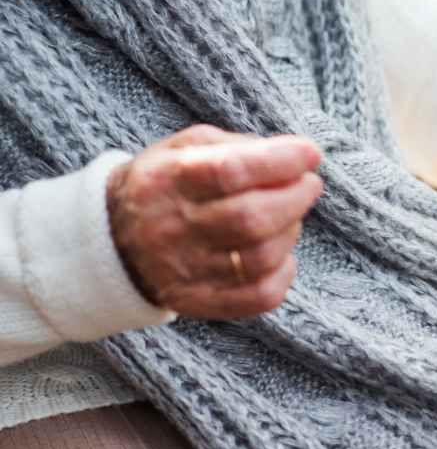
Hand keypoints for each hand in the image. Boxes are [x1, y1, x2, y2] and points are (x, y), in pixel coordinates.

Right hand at [106, 124, 322, 318]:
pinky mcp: (200, 302)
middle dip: (295, 198)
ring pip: (260, 258)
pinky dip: (284, 274)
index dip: (280, 161)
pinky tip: (282, 255)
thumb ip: (237, 147)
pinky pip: (259, 297)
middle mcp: (174, 227)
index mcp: (169, 180)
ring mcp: (186, 270)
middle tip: (308, 185)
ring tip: (290, 216)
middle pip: (251, 219)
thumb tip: (295, 156)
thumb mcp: (184, 148)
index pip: (230, 171)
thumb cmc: (167, 185)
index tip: (310, 154)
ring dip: (291, 232)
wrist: (114, 240)